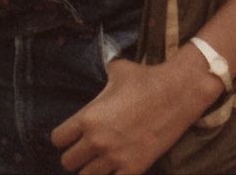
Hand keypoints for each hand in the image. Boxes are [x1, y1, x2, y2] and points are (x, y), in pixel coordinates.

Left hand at [50, 55, 219, 174]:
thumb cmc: (145, 78)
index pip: (58, 139)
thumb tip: (99, 71)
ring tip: (99, 160)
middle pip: (68, 162)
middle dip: (75, 155)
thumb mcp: (116, 70)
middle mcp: (97, 140)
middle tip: (85, 148)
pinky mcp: (133, 168)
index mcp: (89, 117)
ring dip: (91, 169)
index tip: (71, 134)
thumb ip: (101, 77)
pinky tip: (115, 168)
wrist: (177, 93)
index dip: (63, 137)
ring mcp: (115, 157)